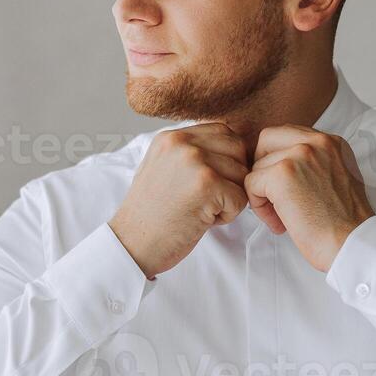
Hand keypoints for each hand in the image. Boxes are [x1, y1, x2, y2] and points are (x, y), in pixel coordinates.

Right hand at [108, 122, 250, 278]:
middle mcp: (183, 143)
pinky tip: (202, 220)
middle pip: (238, 149)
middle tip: (208, 198)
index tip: (210, 182)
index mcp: (171, 137)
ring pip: (242, 174)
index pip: (223, 132)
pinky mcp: (208, 185)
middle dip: (233, 176)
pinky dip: (227, 215)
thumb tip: (227, 148)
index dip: (227, 158)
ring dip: (229, 197)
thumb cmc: (149, 214)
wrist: (132, 244)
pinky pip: (240, 198)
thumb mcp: (161, 168)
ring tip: (201, 209)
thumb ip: (189, 153)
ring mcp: (196, 162)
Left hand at [244, 126, 375, 272]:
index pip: (288, 135)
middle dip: (263, 168)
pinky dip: (259, 208)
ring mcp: (298, 155)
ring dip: (263, 195)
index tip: (287, 186)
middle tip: (274, 195)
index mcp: (331, 142)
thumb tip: (284, 165)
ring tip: (283, 217)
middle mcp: (316, 142)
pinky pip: (251, 184)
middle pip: (267, 140)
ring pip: (257, 167)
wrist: (352, 242)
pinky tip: (279, 223)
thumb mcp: (337, 178)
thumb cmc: (345, 223)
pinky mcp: (281, 175)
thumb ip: (314, 164)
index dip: (279, 160)